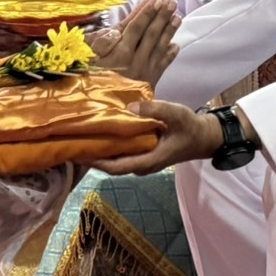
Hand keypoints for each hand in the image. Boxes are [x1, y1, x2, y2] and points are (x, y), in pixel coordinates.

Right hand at [0, 15, 28, 55]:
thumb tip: (5, 1)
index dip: (2, 25)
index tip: (15, 23)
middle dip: (12, 39)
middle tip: (25, 37)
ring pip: (1, 50)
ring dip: (15, 48)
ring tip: (28, 44)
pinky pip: (1, 56)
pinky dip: (12, 53)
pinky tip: (23, 50)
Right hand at [88, 0, 179, 84]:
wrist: (101, 114)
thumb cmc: (88, 83)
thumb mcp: (87, 62)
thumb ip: (100, 45)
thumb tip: (115, 30)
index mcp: (120, 53)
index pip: (136, 28)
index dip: (146, 14)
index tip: (156, 1)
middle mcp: (135, 61)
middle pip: (151, 35)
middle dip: (161, 18)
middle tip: (172, 3)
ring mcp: (144, 72)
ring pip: (160, 47)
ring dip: (169, 32)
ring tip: (177, 18)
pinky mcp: (148, 83)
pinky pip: (162, 66)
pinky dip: (169, 55)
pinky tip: (176, 46)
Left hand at [90, 101, 222, 175]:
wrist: (203, 137)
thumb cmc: (190, 127)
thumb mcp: (175, 114)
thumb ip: (154, 110)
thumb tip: (129, 108)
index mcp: (148, 160)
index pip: (117, 166)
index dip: (97, 162)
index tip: (79, 153)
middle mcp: (142, 165)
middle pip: (111, 165)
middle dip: (91, 157)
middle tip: (71, 142)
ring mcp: (142, 161)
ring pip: (116, 160)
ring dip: (99, 151)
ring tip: (81, 137)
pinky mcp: (143, 154)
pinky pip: (122, 153)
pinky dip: (110, 146)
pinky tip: (100, 133)